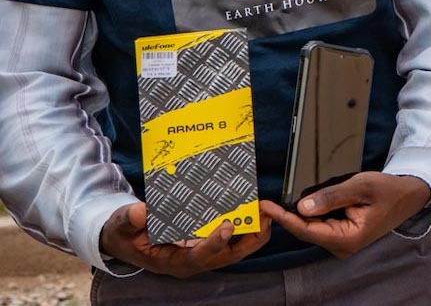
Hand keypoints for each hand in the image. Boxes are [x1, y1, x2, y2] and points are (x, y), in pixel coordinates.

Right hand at [99, 202, 271, 277]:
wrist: (125, 239)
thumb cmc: (125, 233)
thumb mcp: (121, 225)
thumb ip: (129, 219)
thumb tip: (142, 211)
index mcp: (170, 261)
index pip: (196, 258)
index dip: (213, 244)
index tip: (228, 226)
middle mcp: (191, 261)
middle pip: (225, 257)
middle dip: (248, 240)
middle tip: (265, 218)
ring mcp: (201, 254)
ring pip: (234, 250)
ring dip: (253, 234)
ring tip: (268, 212)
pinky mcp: (207, 244)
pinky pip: (232, 240)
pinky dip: (246, 228)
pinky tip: (256, 210)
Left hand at [259, 173, 430, 258]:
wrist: (408, 196)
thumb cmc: (388, 190)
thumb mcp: (360, 187)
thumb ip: (331, 197)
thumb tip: (302, 206)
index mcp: (348, 238)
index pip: (307, 230)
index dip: (284, 218)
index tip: (266, 207)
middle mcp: (343, 246)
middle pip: (307, 231)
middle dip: (288, 217)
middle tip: (268, 201)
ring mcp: (343, 243)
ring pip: (313, 228)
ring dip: (300, 215)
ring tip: (281, 200)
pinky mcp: (343, 236)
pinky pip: (321, 226)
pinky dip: (311, 214)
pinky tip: (303, 203)